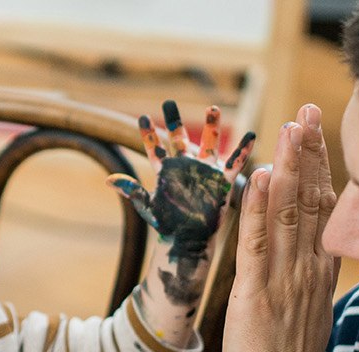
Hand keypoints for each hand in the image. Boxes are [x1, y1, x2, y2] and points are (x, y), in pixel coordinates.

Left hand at [107, 102, 256, 262]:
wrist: (188, 241)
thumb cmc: (167, 225)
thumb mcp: (148, 206)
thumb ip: (132, 190)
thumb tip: (108, 179)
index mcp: (166, 171)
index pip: (155, 147)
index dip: (148, 133)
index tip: (142, 117)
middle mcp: (185, 166)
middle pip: (180, 138)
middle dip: (175, 121)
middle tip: (169, 102)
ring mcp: (204, 172)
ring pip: (209, 144)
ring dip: (211, 127)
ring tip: (212, 108)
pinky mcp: (222, 182)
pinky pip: (233, 164)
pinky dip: (242, 151)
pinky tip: (250, 135)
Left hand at [220, 104, 339, 351]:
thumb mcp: (308, 311)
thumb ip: (309, 277)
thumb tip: (309, 252)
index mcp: (321, 273)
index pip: (326, 208)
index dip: (321, 167)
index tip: (318, 130)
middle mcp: (308, 270)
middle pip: (313, 200)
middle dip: (310, 152)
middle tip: (307, 110)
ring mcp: (284, 280)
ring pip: (289, 213)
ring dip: (289, 167)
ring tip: (290, 127)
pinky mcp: (255, 294)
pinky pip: (258, 243)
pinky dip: (258, 207)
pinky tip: (262, 176)